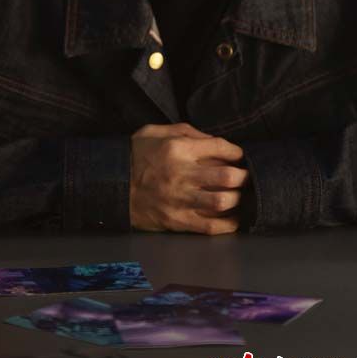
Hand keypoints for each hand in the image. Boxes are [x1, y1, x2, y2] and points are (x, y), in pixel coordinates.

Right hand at [129, 122, 249, 234]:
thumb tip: (212, 141)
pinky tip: (233, 219)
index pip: (220, 147)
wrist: (112, 185)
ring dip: (237, 198)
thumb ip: (186, 132)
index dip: (236, 151)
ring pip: (222, 201)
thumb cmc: (136, 155)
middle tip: (244, 176)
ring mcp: (179, 199)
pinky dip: (227, 224)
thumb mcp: (156, 132)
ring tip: (239, 195)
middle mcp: (182, 174)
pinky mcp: (177, 220)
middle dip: (242, 176)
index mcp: (178, 148)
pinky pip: (209, 226)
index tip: (239, 155)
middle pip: (227, 176)